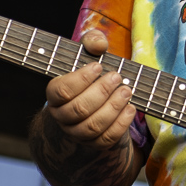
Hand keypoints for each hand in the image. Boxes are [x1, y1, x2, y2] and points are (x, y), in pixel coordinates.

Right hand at [43, 30, 139, 149]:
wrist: (91, 104)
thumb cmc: (89, 75)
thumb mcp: (88, 54)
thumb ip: (92, 42)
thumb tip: (98, 45)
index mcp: (54, 95)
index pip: (61, 91)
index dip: (80, 79)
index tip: (98, 66)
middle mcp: (62, 117)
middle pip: (79, 109)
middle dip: (101, 92)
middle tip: (116, 77)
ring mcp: (77, 133)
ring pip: (92, 126)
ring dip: (113, 107)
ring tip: (127, 91)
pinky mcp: (94, 143)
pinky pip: (106, 139)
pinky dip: (121, 124)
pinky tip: (130, 108)